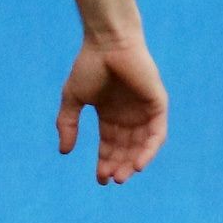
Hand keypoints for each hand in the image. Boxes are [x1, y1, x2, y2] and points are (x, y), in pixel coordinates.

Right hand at [56, 25, 167, 183]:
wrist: (108, 43)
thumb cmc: (90, 65)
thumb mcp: (73, 98)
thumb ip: (68, 124)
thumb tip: (64, 152)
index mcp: (110, 115)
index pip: (110, 145)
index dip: (105, 162)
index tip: (100, 179)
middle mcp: (129, 116)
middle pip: (126, 149)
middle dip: (118, 165)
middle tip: (111, 179)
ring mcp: (144, 111)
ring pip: (142, 145)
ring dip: (133, 162)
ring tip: (122, 175)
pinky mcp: (157, 105)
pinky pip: (157, 134)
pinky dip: (149, 150)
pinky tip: (138, 163)